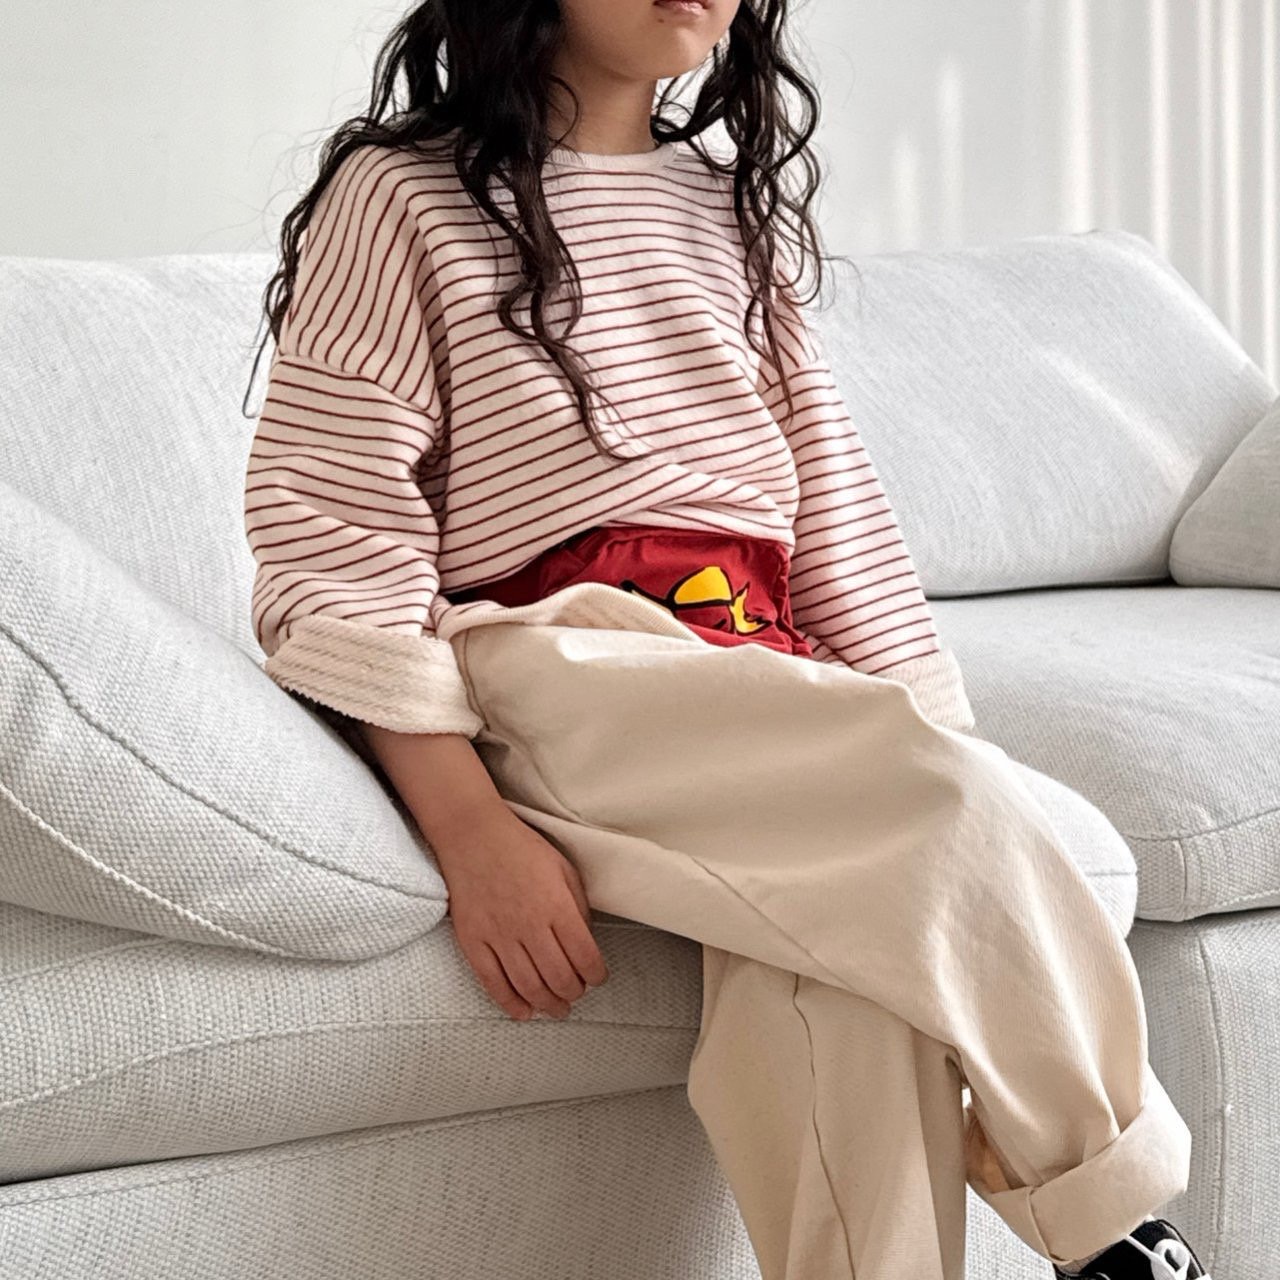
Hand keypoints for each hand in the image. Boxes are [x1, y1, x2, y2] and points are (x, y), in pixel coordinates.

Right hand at [435, 805, 610, 1020]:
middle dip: (573, 993)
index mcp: (556, 906)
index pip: (585, 957)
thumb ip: (577, 906)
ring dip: (547, 1004)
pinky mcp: (473, 941)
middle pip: (559, 977)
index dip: (596, 975)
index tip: (597, 978)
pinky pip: (492, 982)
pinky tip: (523, 1012)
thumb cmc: (522, 848)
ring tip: (556, 1009)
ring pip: (528, 986)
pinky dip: (510, 1003)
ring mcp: (498, 935)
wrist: (473, 835)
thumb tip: (585, 941)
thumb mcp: (563, 869)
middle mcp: (529, 925)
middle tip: (576, 994)